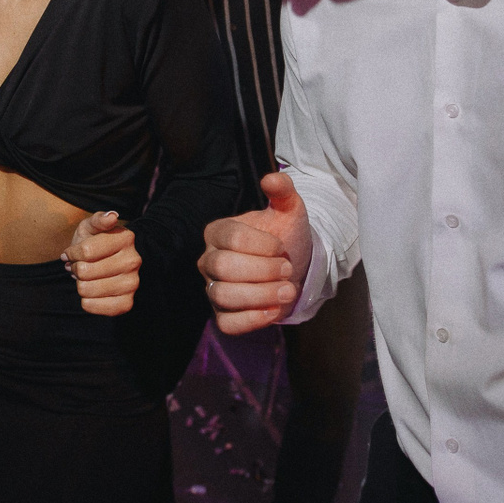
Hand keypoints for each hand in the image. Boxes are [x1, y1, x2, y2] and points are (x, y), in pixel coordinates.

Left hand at [65, 211, 139, 315]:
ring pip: (86, 289)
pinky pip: (93, 306)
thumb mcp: (92, 227)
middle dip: (75, 268)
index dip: (72, 253)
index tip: (73, 252)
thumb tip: (112, 216)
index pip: (85, 251)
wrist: (108, 264)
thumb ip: (98, 219)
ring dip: (80, 284)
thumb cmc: (95, 243)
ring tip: (86, 278)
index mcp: (125, 238)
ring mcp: (131, 283)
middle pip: (84, 271)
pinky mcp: (126, 303)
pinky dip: (86, 301)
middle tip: (80, 266)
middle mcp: (133, 261)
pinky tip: (91, 292)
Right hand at [197, 171, 312, 334]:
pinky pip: (227, 324)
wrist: (294, 270)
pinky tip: (274, 310)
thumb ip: (283, 191)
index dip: (261, 244)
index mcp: (218, 232)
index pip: (230, 237)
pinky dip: (252, 319)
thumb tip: (272, 179)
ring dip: (261, 295)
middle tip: (287, 269)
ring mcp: (213, 289)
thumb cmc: (286, 238)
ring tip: (288, 290)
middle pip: (223, 267)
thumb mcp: (289, 212)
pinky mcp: (223, 315)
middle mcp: (209, 260)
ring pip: (223, 296)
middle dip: (262, 270)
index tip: (281, 248)